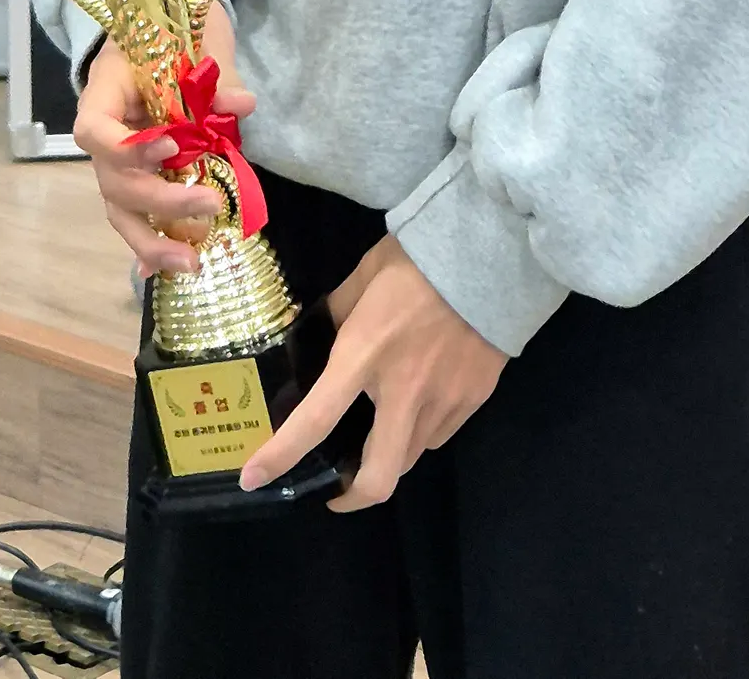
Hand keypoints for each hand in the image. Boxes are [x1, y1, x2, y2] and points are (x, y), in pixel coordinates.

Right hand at [71, 9, 253, 279]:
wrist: (168, 24)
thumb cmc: (176, 26)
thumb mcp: (200, 37)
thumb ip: (217, 73)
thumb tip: (242, 106)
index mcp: (107, 88)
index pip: (93, 128)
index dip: (127, 148)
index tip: (172, 148)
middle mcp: (105, 130)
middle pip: (113, 180)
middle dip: (158, 201)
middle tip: (210, 205)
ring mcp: (118, 158)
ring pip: (120, 208)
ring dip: (151, 241)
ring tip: (190, 265)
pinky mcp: (138, 175)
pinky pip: (137, 214)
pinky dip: (151, 244)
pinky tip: (169, 273)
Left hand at [238, 237, 507, 509]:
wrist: (494, 252)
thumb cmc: (420, 258)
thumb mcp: (365, 276)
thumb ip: (339, 312)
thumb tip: (319, 334)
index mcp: (365, 355)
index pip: (316, 419)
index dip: (281, 455)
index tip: (254, 479)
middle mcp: (404, 390)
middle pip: (378, 479)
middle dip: (352, 497)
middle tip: (336, 488)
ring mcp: (444, 400)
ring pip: (410, 458)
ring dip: (389, 456)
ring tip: (380, 430)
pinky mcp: (475, 399)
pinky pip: (440, 434)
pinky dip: (422, 431)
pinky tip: (420, 402)